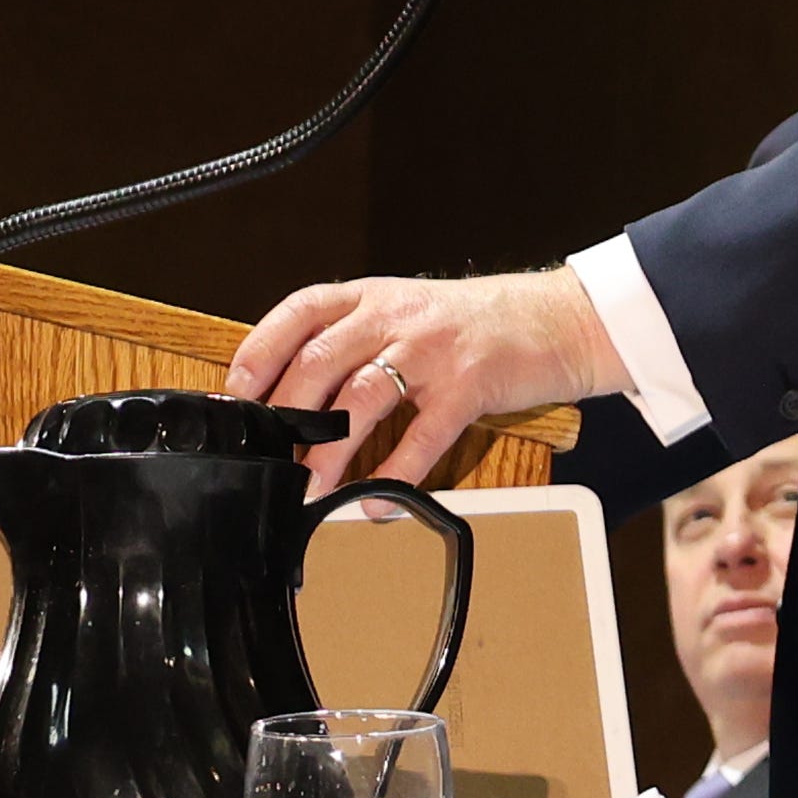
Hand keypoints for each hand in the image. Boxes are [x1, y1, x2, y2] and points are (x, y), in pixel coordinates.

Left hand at [225, 268, 624, 491]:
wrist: (559, 318)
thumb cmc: (478, 323)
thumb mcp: (409, 310)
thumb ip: (358, 338)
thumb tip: (295, 394)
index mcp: (375, 295)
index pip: (300, 312)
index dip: (260, 353)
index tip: (237, 397)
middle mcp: (398, 315)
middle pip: (320, 361)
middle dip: (285, 416)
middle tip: (269, 459)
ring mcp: (434, 349)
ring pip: (361, 398)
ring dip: (328, 451)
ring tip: (311, 490)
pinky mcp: (470, 385)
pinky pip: (422, 437)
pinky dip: (394, 476)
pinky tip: (378, 502)